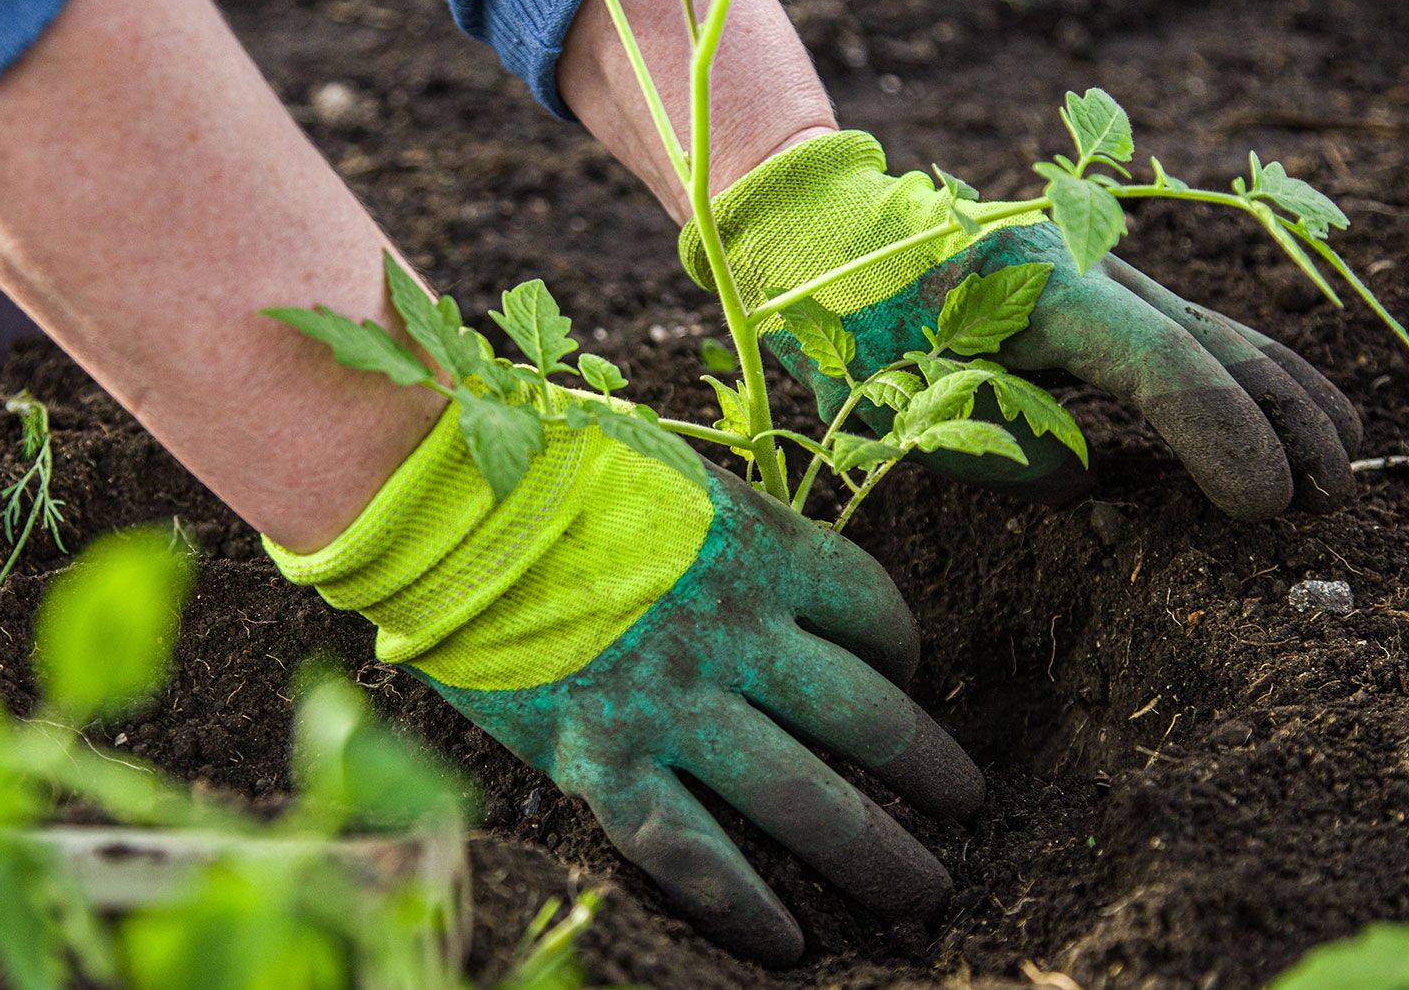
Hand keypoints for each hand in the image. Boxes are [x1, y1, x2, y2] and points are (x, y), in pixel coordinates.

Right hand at [267, 397, 981, 965]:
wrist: (438, 498)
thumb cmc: (552, 466)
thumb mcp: (674, 474)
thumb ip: (736, 528)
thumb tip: (776, 573)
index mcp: (762, 548)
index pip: (874, 611)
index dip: (904, 650)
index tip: (905, 675)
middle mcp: (737, 634)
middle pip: (867, 716)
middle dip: (930, 769)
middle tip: (969, 806)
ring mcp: (674, 705)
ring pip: (803, 798)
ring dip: (877, 851)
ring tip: (925, 892)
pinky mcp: (603, 760)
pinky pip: (694, 852)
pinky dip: (747, 905)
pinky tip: (790, 945)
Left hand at [681, 131, 1362, 519]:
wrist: (833, 236)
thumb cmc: (851, 326)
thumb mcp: (897, 403)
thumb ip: (996, 449)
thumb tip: (1086, 473)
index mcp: (1039, 291)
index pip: (1161, 366)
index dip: (1222, 436)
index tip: (1263, 506)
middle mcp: (1090, 267)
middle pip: (1215, 343)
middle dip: (1283, 422)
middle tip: (1328, 500)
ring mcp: (1104, 269)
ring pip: (1220, 330)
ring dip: (1288, 398)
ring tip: (1344, 467)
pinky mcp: (1105, 286)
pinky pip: (1196, 332)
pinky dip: (1253, 376)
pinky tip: (1299, 415)